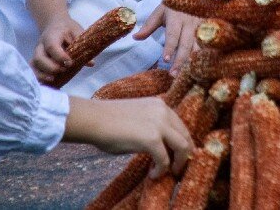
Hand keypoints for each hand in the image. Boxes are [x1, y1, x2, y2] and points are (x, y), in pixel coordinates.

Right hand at [32, 13, 84, 83]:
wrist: (55, 24)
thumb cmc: (68, 29)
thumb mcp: (77, 32)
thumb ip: (83, 46)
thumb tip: (91, 64)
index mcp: (51, 36)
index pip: (52, 46)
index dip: (60, 56)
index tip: (70, 62)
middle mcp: (41, 45)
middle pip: (39, 58)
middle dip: (50, 67)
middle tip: (63, 70)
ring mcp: (36, 53)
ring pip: (34, 65)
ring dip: (43, 75)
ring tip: (54, 79)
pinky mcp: (36, 61)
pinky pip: (33, 70)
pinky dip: (39, 78)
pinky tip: (49, 83)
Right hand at [65, 97, 192, 177]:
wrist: (94, 119)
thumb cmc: (108, 121)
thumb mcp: (139, 119)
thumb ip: (153, 128)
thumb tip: (161, 147)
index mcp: (160, 105)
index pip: (180, 126)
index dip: (183, 142)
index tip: (179, 156)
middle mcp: (164, 111)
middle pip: (185, 136)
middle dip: (184, 154)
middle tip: (177, 168)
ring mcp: (159, 124)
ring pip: (182, 147)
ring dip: (178, 163)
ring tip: (169, 172)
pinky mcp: (152, 139)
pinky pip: (165, 160)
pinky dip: (161, 170)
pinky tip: (152, 175)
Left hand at [132, 0, 216, 75]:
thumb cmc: (177, 4)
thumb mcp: (161, 11)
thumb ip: (149, 26)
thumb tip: (134, 38)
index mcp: (176, 18)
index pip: (173, 35)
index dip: (170, 47)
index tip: (166, 59)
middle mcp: (190, 24)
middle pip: (186, 45)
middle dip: (180, 61)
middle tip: (174, 75)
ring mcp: (203, 29)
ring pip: (199, 48)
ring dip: (193, 63)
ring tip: (188, 77)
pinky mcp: (212, 32)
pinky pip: (209, 47)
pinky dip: (206, 59)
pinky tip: (203, 71)